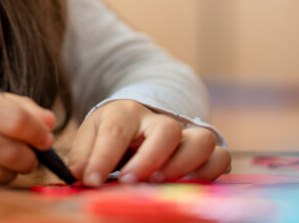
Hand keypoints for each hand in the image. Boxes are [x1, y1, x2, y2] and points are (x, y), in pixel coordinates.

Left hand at [68, 100, 229, 185]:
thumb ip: (83, 156)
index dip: (103, 157)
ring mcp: (186, 133)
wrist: (139, 117)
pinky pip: (220, 156)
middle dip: (150, 159)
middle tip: (129, 182)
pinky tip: (190, 185)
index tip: (92, 181)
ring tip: (160, 183)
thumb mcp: (91, 136)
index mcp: (125, 113)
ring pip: (201, 139)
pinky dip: (210, 172)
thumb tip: (77, 176)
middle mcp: (159, 120)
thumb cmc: (113, 132)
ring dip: (184, 164)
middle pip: (167, 130)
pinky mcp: (204, 149)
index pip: (116, 130)